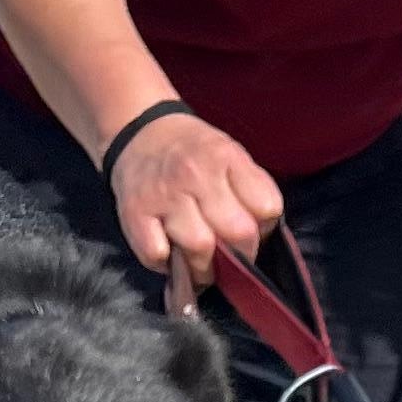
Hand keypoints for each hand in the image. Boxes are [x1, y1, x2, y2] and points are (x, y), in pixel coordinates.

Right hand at [108, 109, 283, 285]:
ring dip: (203, 268)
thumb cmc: (193, 153)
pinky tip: (170, 252)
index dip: (263, 230)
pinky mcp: (134, 214)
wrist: (140, 132)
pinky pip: (158, 255)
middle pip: (237, 233)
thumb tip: (262, 234)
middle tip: (228, 260)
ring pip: (200, 249)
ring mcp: (164, 194)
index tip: (250, 234)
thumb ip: (250, 189)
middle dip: (238, 257)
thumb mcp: (230, 155)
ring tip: (200, 264)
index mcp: (225, 157)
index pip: (266, 207)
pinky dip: (166, 264)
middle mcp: (195, 174)